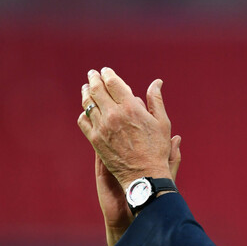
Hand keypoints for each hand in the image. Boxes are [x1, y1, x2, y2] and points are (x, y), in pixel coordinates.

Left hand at [78, 67, 173, 188]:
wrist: (144, 174)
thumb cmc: (157, 148)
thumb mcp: (162, 122)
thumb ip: (156, 100)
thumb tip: (156, 82)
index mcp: (130, 108)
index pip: (113, 83)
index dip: (108, 74)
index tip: (106, 71)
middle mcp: (113, 115)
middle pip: (97, 90)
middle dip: (94, 79)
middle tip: (92, 74)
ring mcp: (102, 127)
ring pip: (88, 104)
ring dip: (86, 93)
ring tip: (87, 88)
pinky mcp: (95, 140)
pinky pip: (84, 122)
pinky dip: (84, 113)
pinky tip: (86, 111)